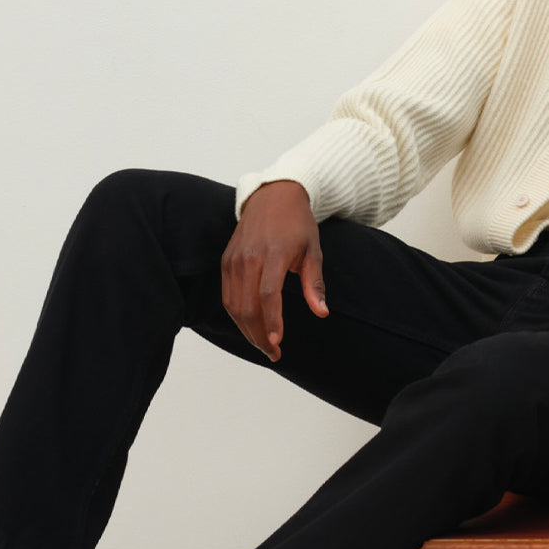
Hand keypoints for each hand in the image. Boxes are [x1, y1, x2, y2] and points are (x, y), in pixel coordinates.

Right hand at [221, 180, 327, 360]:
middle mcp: (250, 256)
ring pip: (234, 305)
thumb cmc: (297, 223)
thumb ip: (314, 283)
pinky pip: (227, 295)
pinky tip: (250, 327)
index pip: (268, 295)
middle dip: (259, 334)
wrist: (273, 196)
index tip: (277, 341)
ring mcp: (234, 259)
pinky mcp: (226, 261)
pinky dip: (237, 316)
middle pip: (248, 305)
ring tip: (264, 345)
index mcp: (275, 253)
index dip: (271, 321)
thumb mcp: (313, 250)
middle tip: (274, 353)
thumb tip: (322, 313)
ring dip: (247, 330)